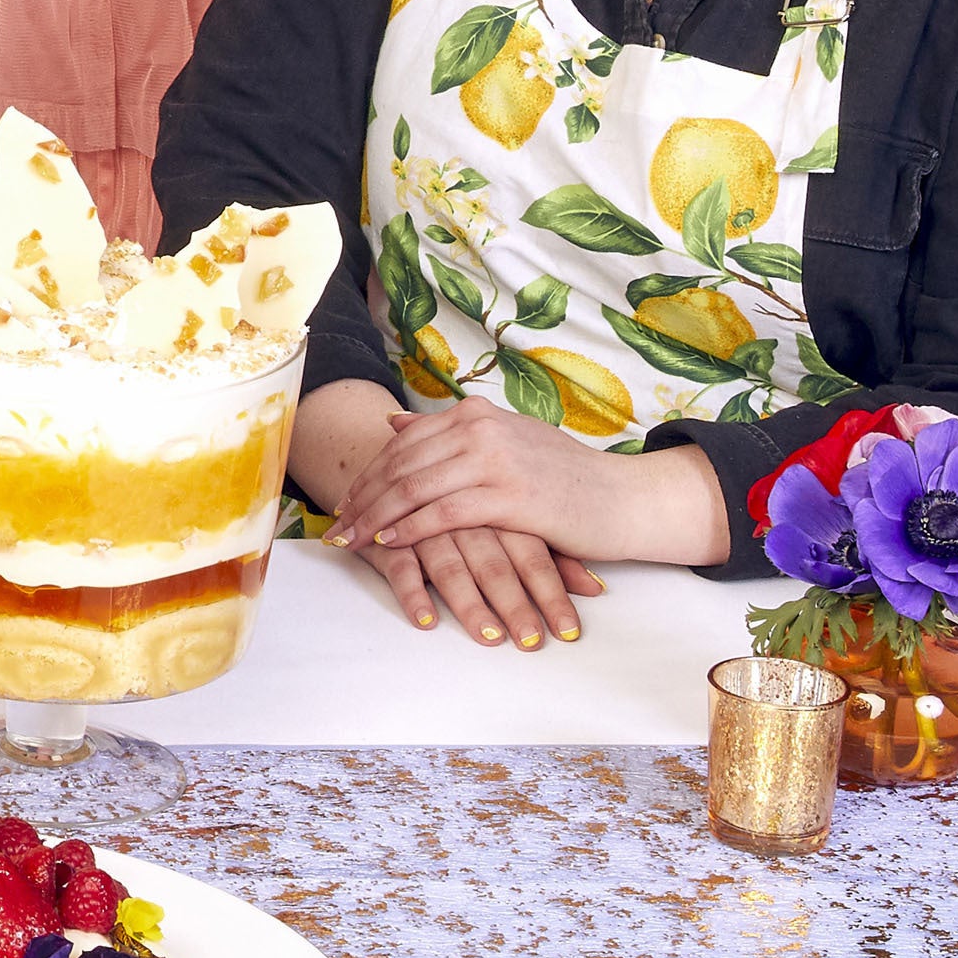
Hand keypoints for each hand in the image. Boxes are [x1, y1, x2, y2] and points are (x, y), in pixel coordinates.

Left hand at [331, 401, 726, 573]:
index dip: (367, 474)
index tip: (342, 500)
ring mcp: (495, 460)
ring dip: (374, 517)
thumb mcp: (504, 442)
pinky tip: (387, 543)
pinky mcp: (510, 497)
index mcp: (476, 414)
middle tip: (334, 526)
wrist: (623, 500)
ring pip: (414, 488)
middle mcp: (480, 429)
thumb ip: (448, 433)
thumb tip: (394, 422)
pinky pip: (443, 513)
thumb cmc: (564, 477)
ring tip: (349, 539)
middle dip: (361, 498)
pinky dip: (409, 528)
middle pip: (401, 466)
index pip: (404, 444)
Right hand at [339, 515, 604, 647]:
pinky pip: (400, 567)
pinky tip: (426, 621)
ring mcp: (425, 526)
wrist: (395, 466)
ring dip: (469, 604)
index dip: (551, 593)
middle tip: (531, 641)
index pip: (532, 553)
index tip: (568, 631)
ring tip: (489, 637)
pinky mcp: (388, 538)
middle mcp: (464, 517)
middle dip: (515, 605)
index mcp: (499, 506)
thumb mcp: (511, 519)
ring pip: (449, 567)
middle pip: (494, 564)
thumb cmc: (466, 500)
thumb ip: (551, 551)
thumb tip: (597, 587)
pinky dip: (412, 593)